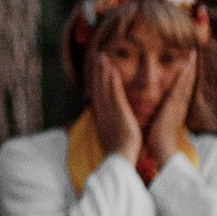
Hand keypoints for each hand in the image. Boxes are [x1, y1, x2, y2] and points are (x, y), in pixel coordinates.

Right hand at [89, 45, 142, 163]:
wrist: (120, 160)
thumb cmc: (119, 152)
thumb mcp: (111, 137)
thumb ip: (110, 126)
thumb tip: (108, 123)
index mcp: (101, 118)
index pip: (97, 96)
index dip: (96, 82)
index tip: (97, 70)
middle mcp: (102, 113)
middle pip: (97, 88)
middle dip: (97, 72)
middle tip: (98, 55)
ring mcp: (108, 112)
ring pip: (103, 88)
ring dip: (102, 71)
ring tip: (103, 56)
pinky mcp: (118, 113)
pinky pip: (114, 94)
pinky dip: (112, 81)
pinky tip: (112, 69)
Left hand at [143, 52, 197, 171]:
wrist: (162, 151)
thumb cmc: (158, 142)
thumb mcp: (158, 125)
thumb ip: (159, 119)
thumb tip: (156, 116)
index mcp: (175, 110)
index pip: (181, 90)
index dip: (185, 77)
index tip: (187, 64)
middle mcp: (180, 105)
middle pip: (187, 82)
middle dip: (191, 68)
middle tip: (194, 52)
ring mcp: (179, 104)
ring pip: (187, 81)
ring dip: (190, 67)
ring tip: (193, 52)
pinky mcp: (176, 105)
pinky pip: (182, 86)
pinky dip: (186, 75)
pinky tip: (188, 63)